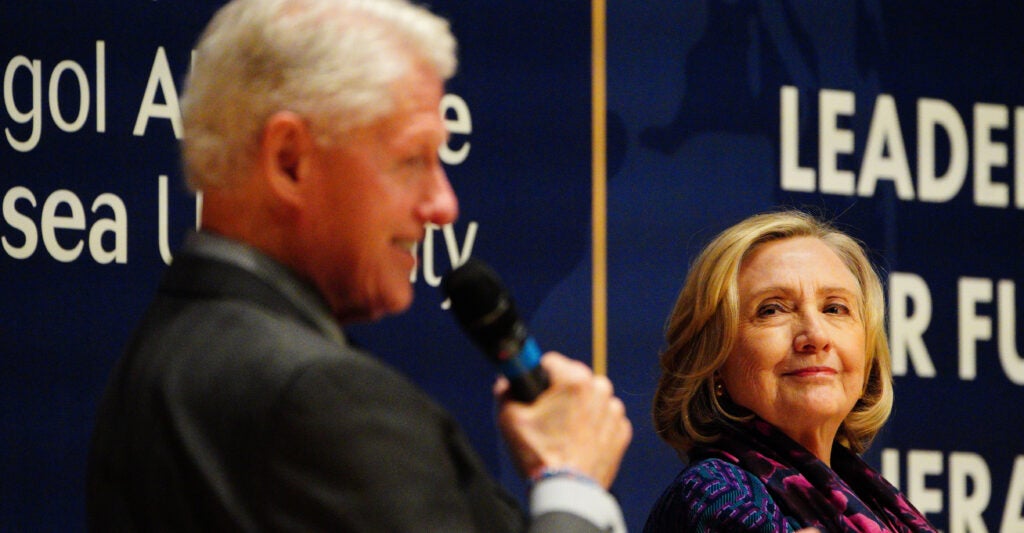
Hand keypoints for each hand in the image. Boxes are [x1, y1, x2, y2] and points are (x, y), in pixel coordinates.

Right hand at [495, 352, 631, 488]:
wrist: (567, 490)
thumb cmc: (540, 454)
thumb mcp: (509, 419)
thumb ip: (505, 391)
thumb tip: (505, 382)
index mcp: (575, 379)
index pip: (551, 361)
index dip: (538, 377)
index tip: (535, 393)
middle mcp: (600, 388)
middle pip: (573, 380)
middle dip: (560, 394)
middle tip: (547, 418)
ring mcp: (614, 411)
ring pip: (590, 399)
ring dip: (578, 409)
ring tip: (562, 434)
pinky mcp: (622, 431)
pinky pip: (604, 420)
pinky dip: (593, 427)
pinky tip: (578, 443)